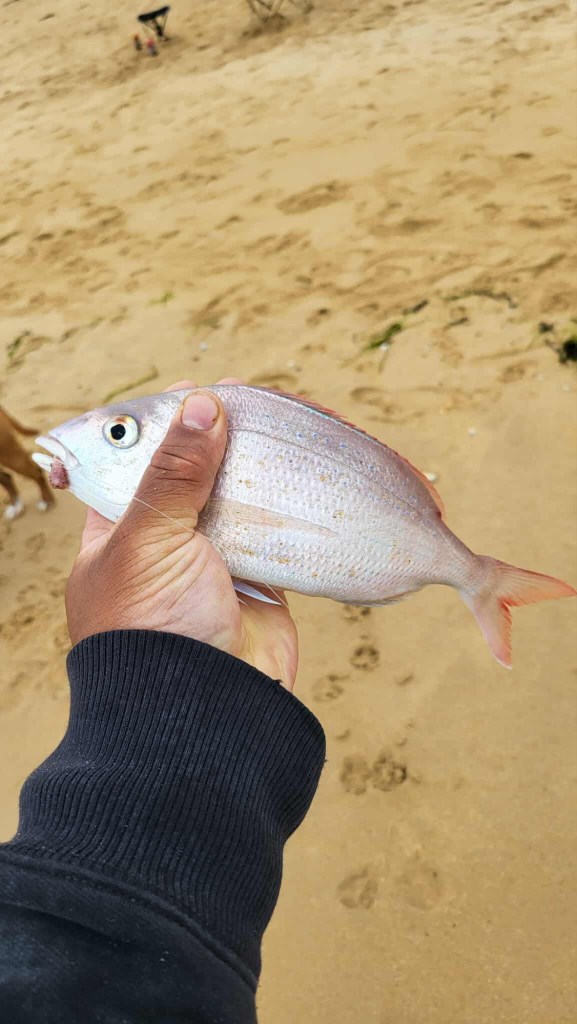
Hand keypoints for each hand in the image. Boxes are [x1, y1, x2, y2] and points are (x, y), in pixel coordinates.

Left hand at [65, 379, 297, 688]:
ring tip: (286, 426)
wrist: (206, 714)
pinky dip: (292, 506)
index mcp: (119, 531)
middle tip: (254, 403)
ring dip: (262, 467)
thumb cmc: (154, 629)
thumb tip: (203, 403)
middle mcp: (165, 542)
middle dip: (223, 440)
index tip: (199, 392)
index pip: (137, 462)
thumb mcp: (150, 541)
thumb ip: (175, 473)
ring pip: (240, 499)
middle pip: (195, 474)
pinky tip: (308, 472)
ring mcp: (214, 561)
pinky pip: (276, 532)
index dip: (166, 425)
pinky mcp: (259, 580)